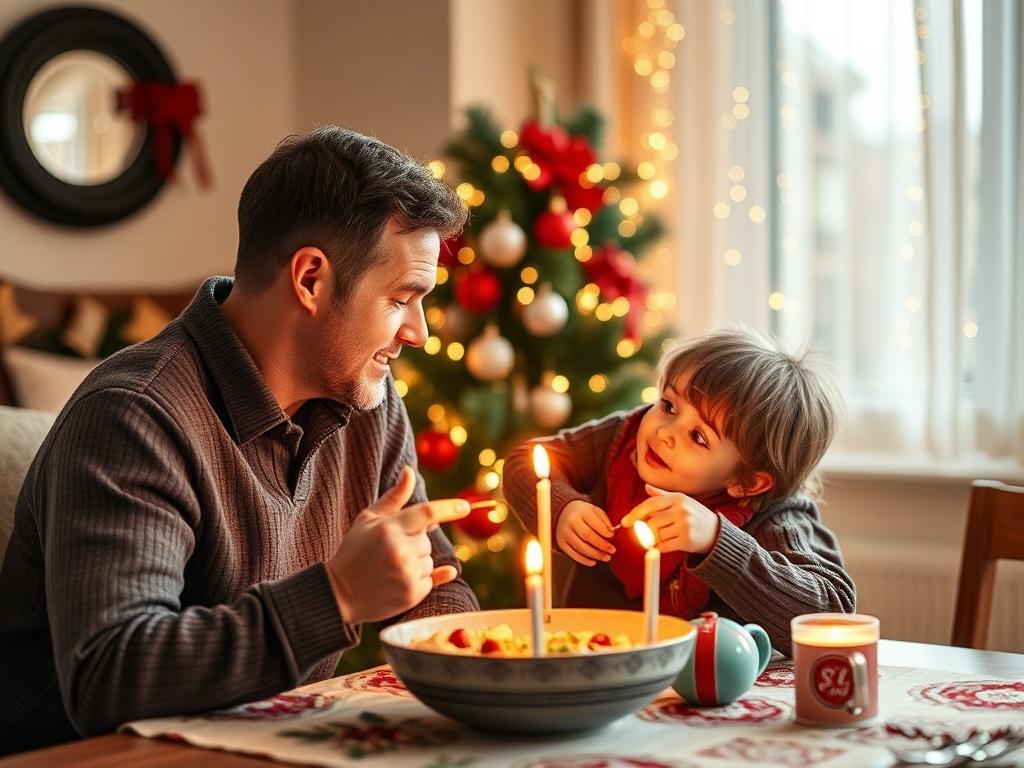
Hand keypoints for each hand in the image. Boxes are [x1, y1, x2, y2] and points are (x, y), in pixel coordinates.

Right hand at [325, 466, 468, 623]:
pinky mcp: (411, 594)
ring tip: (390, 567)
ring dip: (417, 562)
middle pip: (427, 540)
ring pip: (429, 560)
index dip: (450, 508)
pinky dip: (420, 579)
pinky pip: (430, 580)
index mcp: (388, 528)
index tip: (466, 507)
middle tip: (390, 551)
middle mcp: (399, 550)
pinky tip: (399, 580)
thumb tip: (410, 471)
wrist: (338, 594)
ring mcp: (406, 574)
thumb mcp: (368, 519)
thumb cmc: (354, 551)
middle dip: (414, 542)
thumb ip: (394, 497)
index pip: (428, 512)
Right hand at [556, 500, 615, 566]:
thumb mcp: (594, 510)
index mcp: (581, 511)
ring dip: (595, 554)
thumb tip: (611, 532)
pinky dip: (584, 560)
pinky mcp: (561, 543)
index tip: (612, 536)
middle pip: (587, 536)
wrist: (563, 513)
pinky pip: (573, 554)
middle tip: (612, 550)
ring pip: (580, 547)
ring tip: (606, 557)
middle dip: (602, 545)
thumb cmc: (583, 513)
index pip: (593, 523)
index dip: (604, 531)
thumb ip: (604, 520)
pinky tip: (593, 561)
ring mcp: (564, 533)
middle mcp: (571, 522)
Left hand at [621, 484, 720, 554]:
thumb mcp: (681, 501)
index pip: (650, 504)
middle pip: (651, 522)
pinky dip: (660, 548)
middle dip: (646, 530)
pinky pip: (663, 546)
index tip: (625, 523)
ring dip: (654, 540)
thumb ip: (662, 495)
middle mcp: (681, 510)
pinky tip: (666, 545)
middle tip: (649, 534)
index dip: (635, 514)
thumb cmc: (695, 515)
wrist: (716, 533)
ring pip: (657, 535)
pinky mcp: (687, 540)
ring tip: (663, 537)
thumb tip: (646, 487)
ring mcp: (685, 525)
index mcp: (677, 498)